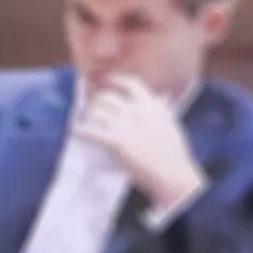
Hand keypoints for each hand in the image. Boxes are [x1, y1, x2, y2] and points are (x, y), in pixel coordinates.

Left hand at [70, 75, 205, 216]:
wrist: (171, 173)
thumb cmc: (174, 152)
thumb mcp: (171, 125)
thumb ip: (162, 109)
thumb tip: (162, 96)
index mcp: (151, 107)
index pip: (131, 84)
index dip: (116, 79)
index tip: (108, 80)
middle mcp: (136, 112)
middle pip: (106, 97)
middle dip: (97, 102)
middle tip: (94, 110)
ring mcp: (124, 126)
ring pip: (95, 112)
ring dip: (88, 117)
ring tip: (88, 123)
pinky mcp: (113, 141)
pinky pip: (89, 131)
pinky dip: (80, 131)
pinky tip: (78, 133)